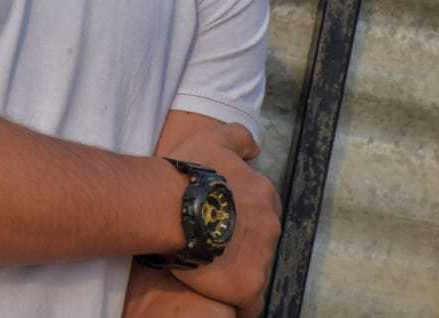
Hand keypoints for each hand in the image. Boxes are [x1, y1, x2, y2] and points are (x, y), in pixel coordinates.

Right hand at [166, 123, 280, 313]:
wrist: (168, 206)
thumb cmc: (187, 172)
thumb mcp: (214, 138)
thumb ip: (239, 137)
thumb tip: (256, 149)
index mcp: (263, 194)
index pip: (259, 209)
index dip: (238, 215)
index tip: (217, 219)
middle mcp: (270, 225)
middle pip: (259, 240)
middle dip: (240, 243)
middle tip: (210, 243)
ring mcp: (262, 256)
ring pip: (254, 268)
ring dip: (236, 268)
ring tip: (209, 267)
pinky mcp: (249, 284)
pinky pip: (251, 303)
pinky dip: (240, 301)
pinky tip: (220, 295)